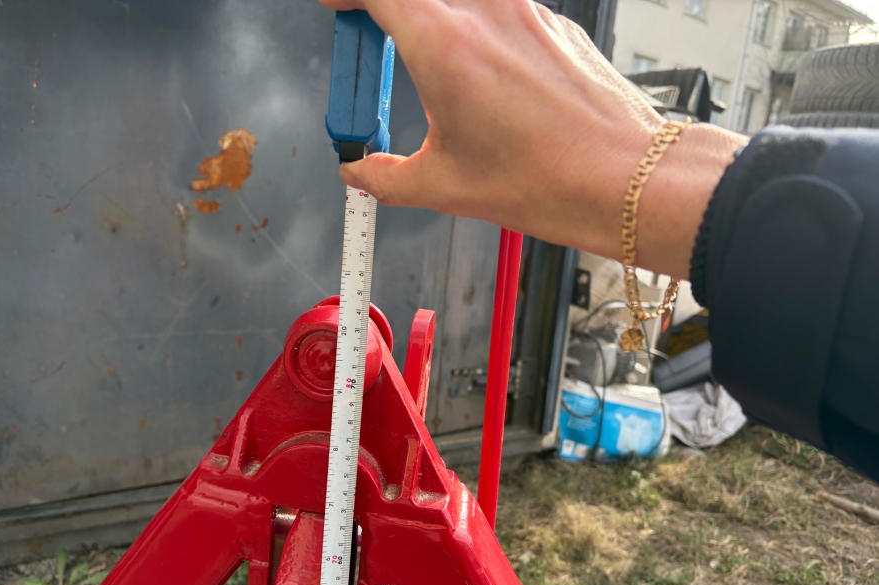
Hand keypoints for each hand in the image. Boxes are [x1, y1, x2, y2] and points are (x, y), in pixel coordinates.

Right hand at [320, 0, 744, 278]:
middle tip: (378, 42)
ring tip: (434, 70)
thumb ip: (385, 177)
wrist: (625, 179)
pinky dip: (477, 30)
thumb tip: (361, 172)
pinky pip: (501, 10)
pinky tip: (486, 82)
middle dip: (389, 10)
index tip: (338, 6)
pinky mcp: (555, 24)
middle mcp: (485, 12)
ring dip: (435, 19)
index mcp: (445, 44)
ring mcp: (526, 11)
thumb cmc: (548, 180)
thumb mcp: (444, 187)